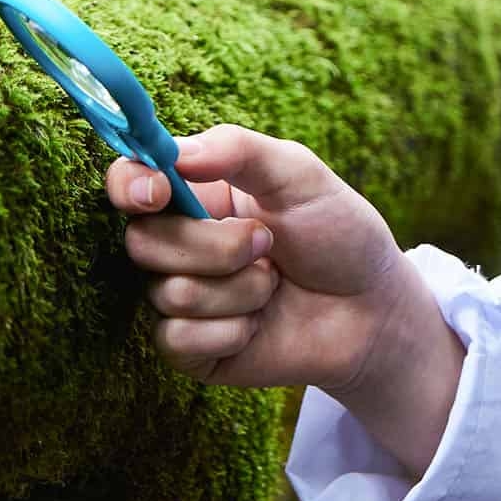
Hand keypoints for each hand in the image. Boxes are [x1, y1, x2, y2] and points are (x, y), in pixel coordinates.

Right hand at [112, 126, 464, 469]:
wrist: (371, 309)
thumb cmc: (337, 233)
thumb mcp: (300, 174)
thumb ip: (239, 151)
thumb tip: (175, 153)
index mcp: (196, 192)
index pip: (130, 181)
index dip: (130, 185)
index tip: (157, 193)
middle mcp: (178, 243)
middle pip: (142, 242)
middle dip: (214, 246)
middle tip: (267, 242)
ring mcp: (180, 297)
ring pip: (170, 294)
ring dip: (238, 290)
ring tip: (274, 283)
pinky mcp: (190, 349)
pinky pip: (180, 340)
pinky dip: (232, 330)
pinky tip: (261, 323)